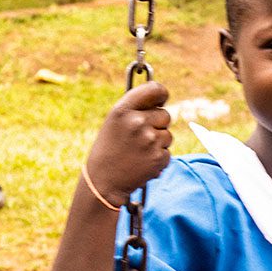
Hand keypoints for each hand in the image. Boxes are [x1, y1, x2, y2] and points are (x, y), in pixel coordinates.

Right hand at [85, 82, 172, 205]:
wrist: (103, 182)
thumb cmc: (109, 148)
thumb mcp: (114, 121)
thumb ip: (135, 107)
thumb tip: (161, 98)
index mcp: (123, 109)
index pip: (155, 89)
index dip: (161, 94)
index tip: (161, 100)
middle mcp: (137, 122)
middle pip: (165, 115)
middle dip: (158, 124)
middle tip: (142, 136)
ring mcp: (149, 140)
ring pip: (168, 135)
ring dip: (158, 143)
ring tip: (139, 151)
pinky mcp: (158, 157)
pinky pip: (167, 152)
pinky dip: (158, 158)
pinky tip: (142, 162)